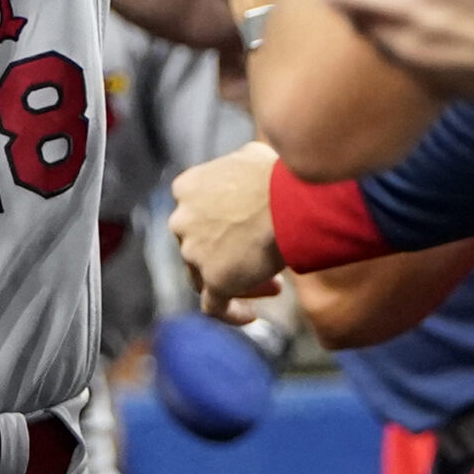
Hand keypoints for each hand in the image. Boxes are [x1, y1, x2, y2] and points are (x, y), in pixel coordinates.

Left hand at [172, 142, 289, 320]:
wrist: (292, 198)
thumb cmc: (279, 175)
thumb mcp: (249, 158)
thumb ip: (237, 170)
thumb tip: (248, 168)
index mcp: (186, 188)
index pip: (196, 215)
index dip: (221, 228)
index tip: (250, 232)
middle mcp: (181, 219)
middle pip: (199, 248)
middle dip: (230, 256)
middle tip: (263, 262)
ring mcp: (193, 251)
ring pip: (206, 277)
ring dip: (238, 282)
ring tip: (274, 285)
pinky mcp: (213, 279)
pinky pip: (214, 307)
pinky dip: (231, 313)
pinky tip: (251, 315)